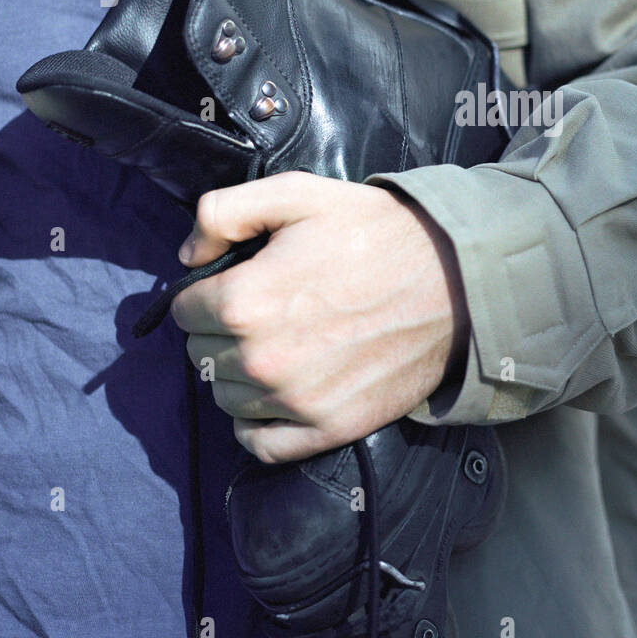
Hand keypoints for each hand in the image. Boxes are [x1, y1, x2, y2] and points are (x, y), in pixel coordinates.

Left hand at [170, 172, 468, 462]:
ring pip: (225, 398)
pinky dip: (257, 423)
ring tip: (279, 344)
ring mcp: (294, 400)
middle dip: (222, 331)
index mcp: (244, 301)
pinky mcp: (327, 428)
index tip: (239, 283)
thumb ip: (223, 212)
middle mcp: (261, 359)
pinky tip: (277, 394)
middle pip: (200, 355)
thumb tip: (188, 256)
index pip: (183, 312)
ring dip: (239, 375)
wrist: (453, 279)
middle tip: (266, 310)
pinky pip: (258, 444)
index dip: (207, 292)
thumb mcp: (297, 193)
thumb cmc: (375, 232)